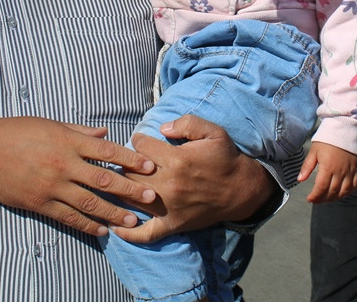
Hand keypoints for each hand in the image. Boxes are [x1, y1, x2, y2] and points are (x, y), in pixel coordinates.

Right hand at [0, 116, 156, 237]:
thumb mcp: (51, 124)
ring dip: (113, 213)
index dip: (130, 160)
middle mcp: (63, 164)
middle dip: (129, 189)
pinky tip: (102, 230)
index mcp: (68, 141)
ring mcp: (51, 186)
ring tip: (131, 220)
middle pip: (103, 180)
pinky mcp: (39, 203)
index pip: (107, 151)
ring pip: (88, 203)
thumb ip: (80, 131)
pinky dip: (86, 224)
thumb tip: (106, 134)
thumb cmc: (18, 132)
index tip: (150, 167)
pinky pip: (68, 216)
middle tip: (150, 198)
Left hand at [114, 114, 275, 243]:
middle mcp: (169, 184)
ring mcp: (168, 207)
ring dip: (120, 188)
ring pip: (131, 197)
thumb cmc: (225, 159)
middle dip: (125, 162)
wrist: (241, 190)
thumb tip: (161, 127)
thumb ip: (187, 123)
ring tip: (117, 181)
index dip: (138, 139)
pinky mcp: (172, 224)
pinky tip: (115, 225)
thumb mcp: (213, 132)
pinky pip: (144, 233)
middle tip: (127, 159)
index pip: (141, 146)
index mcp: (177, 159)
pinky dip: (127, 232)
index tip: (140, 140)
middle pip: (130, 171)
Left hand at [299, 142, 356, 203]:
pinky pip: (354, 185)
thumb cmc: (327, 139)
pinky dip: (348, 192)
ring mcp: (349, 171)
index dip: (315, 196)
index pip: (321, 188)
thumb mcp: (314, 151)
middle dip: (323, 199)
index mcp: (328, 167)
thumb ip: (307, 167)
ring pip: (343, 191)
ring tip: (327, 198)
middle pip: (332, 192)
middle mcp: (340, 171)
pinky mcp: (356, 169)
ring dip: (335, 198)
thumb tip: (300, 179)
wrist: (343, 129)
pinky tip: (341, 193)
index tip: (310, 199)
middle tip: (317, 200)